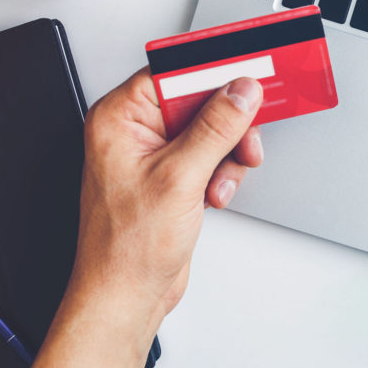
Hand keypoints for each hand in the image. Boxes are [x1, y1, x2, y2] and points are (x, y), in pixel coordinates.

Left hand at [71, 69, 263, 336]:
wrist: (126, 296)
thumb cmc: (126, 247)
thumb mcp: (180, 177)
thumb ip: (215, 128)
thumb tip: (240, 91)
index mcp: (119, 119)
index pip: (173, 73)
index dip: (213, 72)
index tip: (248, 71)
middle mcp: (133, 132)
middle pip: (198, 101)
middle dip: (227, 125)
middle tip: (245, 140)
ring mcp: (153, 155)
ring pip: (210, 130)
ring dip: (226, 156)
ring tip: (219, 182)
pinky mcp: (171, 176)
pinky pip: (208, 156)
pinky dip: (221, 173)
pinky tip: (213, 195)